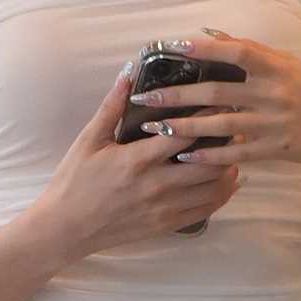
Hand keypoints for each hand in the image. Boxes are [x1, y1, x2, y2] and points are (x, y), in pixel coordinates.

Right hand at [31, 73, 241, 260]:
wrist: (65, 228)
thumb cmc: (74, 181)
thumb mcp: (89, 139)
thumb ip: (112, 106)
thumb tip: (128, 71)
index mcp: (137, 160)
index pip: (184, 135)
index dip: (207, 118)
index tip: (220, 102)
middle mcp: (156, 186)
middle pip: (208, 163)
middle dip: (226, 144)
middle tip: (236, 126)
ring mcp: (163, 209)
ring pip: (213, 189)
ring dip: (228, 169)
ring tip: (234, 151)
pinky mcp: (166, 225)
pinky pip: (205, 211)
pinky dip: (222, 194)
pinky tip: (228, 181)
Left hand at [130, 30, 300, 190]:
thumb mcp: (287, 64)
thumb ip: (250, 51)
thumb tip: (210, 34)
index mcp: (276, 67)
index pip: (235, 51)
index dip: (204, 48)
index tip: (173, 46)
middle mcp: (273, 93)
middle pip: (217, 92)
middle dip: (178, 96)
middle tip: (147, 98)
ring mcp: (273, 124)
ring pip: (220, 126)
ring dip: (185, 128)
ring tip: (155, 128)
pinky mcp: (274, 150)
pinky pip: (235, 154)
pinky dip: (209, 156)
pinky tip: (184, 156)